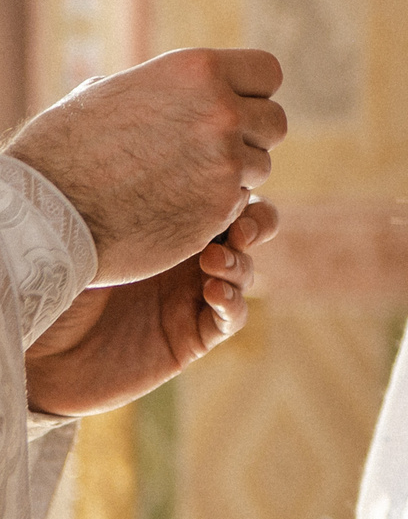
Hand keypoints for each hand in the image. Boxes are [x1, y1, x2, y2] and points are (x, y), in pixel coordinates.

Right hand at [4, 49, 287, 284]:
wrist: (49, 210)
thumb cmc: (64, 148)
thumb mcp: (110, 93)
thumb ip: (158, 88)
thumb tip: (175, 86)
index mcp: (195, 71)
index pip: (268, 72)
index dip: (254, 92)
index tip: (234, 105)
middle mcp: (221, 111)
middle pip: (275, 122)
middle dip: (251, 135)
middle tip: (210, 149)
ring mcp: (227, 162)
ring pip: (262, 165)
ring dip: (234, 173)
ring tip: (182, 177)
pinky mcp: (223, 207)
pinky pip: (242, 202)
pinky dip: (218, 205)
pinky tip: (176, 205)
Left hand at [26, 200, 275, 415]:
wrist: (38, 352)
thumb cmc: (48, 285)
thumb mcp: (84, 237)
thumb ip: (125, 210)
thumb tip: (157, 166)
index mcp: (160, 224)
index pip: (211, 196)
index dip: (231, 187)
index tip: (224, 182)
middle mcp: (182, 256)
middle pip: (246, 228)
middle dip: (257, 222)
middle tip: (243, 227)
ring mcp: (190, 295)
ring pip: (244, 271)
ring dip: (241, 264)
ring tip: (215, 263)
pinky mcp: (193, 336)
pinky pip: (230, 317)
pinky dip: (232, 303)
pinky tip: (214, 293)